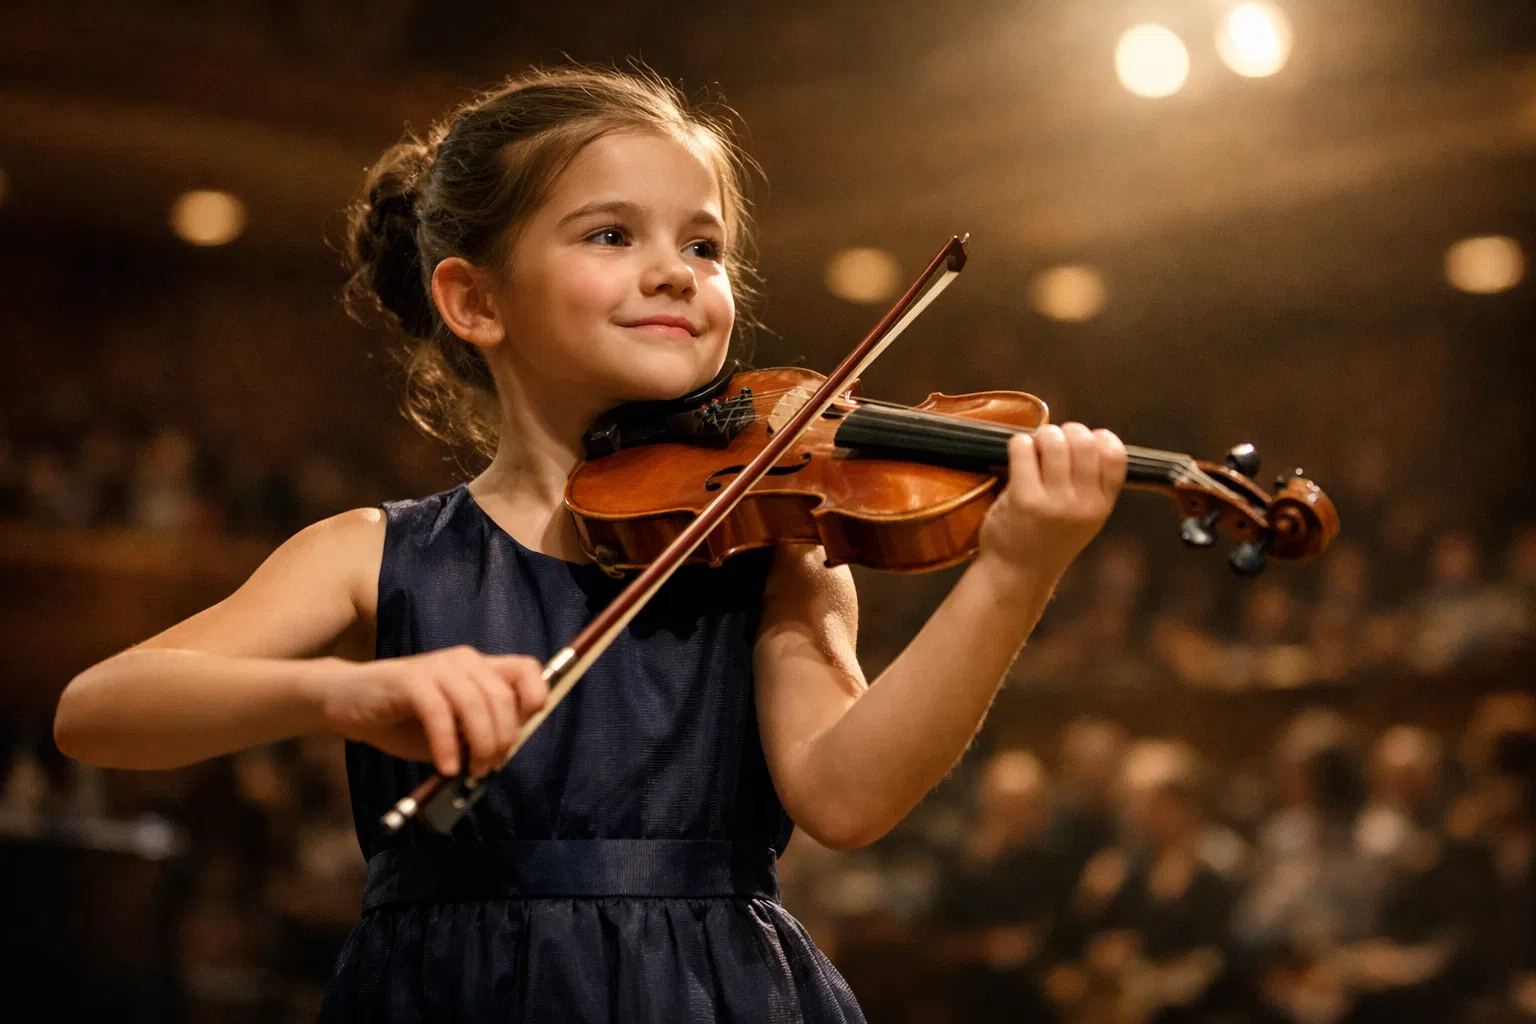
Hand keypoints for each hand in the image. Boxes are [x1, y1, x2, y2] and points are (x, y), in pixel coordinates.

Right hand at [316, 646, 548, 775]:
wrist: (347, 702)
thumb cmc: (403, 720)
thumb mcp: (452, 729)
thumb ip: (478, 732)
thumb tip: (503, 753)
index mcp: (479, 668)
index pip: (527, 669)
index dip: (534, 698)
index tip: (522, 732)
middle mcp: (465, 661)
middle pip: (504, 696)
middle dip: (503, 738)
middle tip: (487, 768)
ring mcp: (437, 667)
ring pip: (477, 703)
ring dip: (480, 744)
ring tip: (469, 771)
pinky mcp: (410, 680)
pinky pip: (440, 713)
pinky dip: (447, 744)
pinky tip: (445, 766)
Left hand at [977, 423, 1126, 585]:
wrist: (1016, 575)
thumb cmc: (1047, 539)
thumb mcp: (1085, 518)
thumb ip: (1092, 484)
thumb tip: (1087, 436)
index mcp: (1101, 505)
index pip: (1115, 454)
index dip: (1099, 437)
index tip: (1083, 443)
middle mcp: (1082, 504)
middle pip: (1084, 440)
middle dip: (1067, 431)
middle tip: (1053, 442)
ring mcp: (1053, 502)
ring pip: (1053, 440)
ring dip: (1042, 435)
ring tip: (1034, 448)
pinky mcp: (1023, 499)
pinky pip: (1023, 448)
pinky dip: (1019, 444)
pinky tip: (1017, 456)